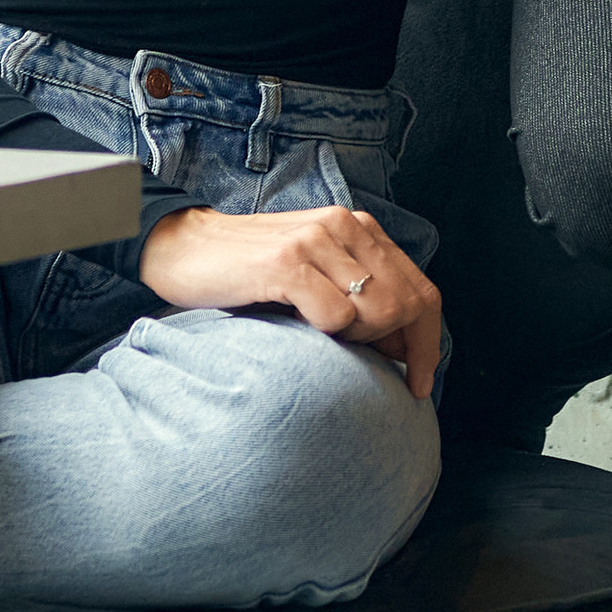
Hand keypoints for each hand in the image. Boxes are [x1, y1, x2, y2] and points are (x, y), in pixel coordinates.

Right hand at [135, 203, 443, 398]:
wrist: (182, 248)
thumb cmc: (247, 271)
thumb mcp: (314, 274)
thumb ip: (357, 295)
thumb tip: (401, 347)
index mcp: (357, 228)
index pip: (422, 290)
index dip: (429, 343)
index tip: (420, 384)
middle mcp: (343, 227)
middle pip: (409, 303)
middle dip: (398, 348)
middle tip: (366, 366)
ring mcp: (315, 242)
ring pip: (379, 311)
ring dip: (360, 341)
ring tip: (325, 341)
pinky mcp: (285, 263)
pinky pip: (336, 317)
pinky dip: (328, 335)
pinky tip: (300, 330)